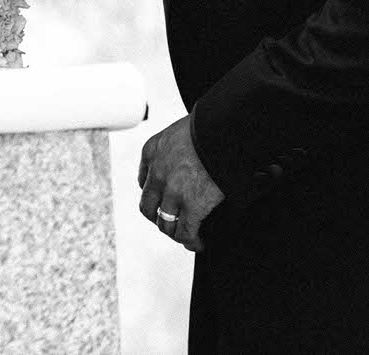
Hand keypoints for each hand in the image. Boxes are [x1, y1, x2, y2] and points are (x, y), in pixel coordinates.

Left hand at [137, 113, 224, 252]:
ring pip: (166, 224)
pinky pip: (186, 232)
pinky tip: (198, 243)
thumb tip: (183, 158)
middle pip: (149, 208)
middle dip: (158, 218)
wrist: (224, 129)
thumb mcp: (178, 129)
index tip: (163, 201)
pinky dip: (192, 241)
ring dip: (175, 233)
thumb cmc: (207, 125)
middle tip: (170, 222)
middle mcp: (157, 174)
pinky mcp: (193, 205)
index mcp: (151, 152)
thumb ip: (172, 146)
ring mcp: (173, 192)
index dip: (154, 195)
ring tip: (186, 236)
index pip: (143, 183)